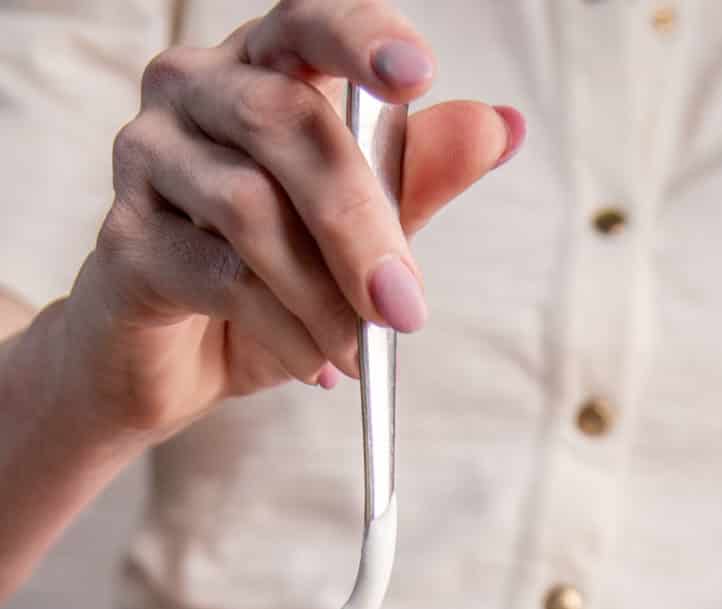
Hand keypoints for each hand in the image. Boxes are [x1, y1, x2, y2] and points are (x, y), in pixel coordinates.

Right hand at [64, 0, 522, 440]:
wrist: (175, 364)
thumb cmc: (269, 285)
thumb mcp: (355, 240)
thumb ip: (414, 180)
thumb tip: (501, 128)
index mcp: (261, 68)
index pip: (306, 21)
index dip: (360, 37)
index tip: (416, 74)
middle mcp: (193, 90)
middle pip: (285, 124)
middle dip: (360, 225)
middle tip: (406, 309)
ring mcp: (147, 157)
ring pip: (248, 206)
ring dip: (321, 295)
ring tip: (361, 354)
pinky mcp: (125, 239)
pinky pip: (217, 275)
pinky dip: (282, 329)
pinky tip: (316, 366)